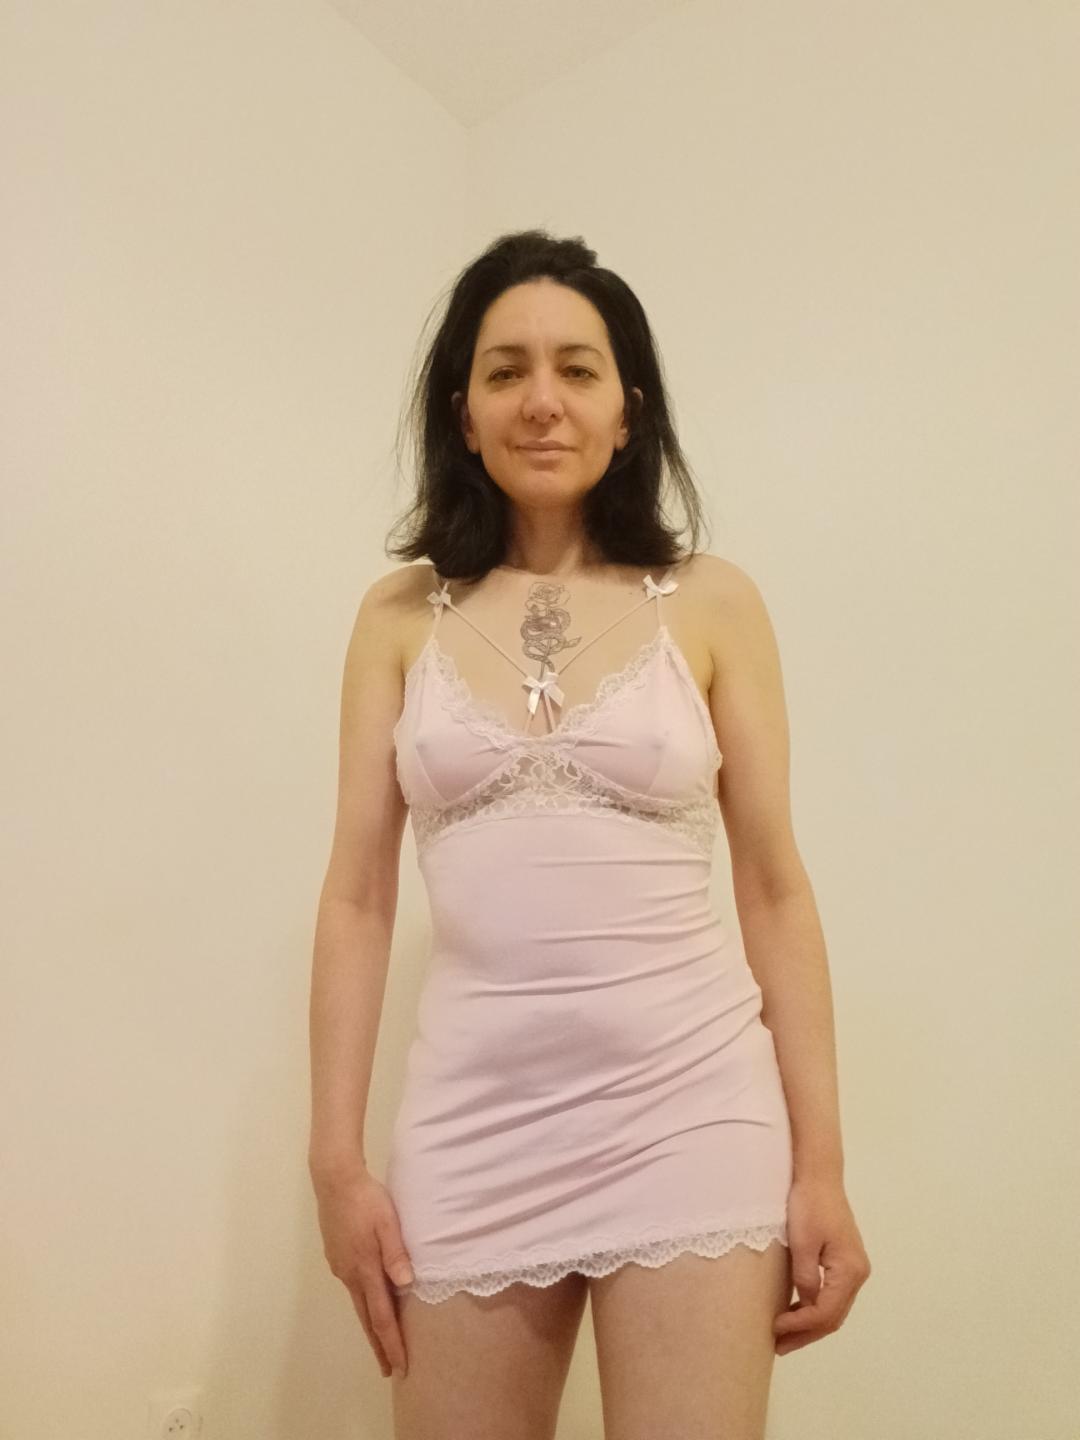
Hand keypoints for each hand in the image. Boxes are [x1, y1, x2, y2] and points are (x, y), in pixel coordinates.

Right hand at [311, 1162, 414, 1379]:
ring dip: (371, 1325)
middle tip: (388, 1370)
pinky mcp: (336, 1256)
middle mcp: (350, 1274)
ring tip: (381, 1341)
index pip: (381, 1316)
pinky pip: (353, 1287)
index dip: (391, 1343)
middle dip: (379, 1345)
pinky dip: (364, 1303)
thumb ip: (396, 1253)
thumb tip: (406, 1286)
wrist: (334, 1179)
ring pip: (358, 1303)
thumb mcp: (388, 1222)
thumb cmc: (367, 1199)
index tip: (400, 1366)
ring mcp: (340, 1266)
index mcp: (365, 1269)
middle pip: (367, 1318)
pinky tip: (370, 1301)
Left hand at [773, 1176, 870, 1355]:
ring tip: (783, 1336)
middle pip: (833, 1316)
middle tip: (778, 1346)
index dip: (800, 1326)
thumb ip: (805, 1277)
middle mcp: (857, 1273)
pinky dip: (813, 1307)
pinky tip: (794, 1312)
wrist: (819, 1176)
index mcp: (850, 1271)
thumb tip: (806, 1306)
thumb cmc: (809, 1204)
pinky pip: (831, 1294)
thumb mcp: (802, 1242)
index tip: (775, 1330)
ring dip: (809, 1324)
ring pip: (833, 1308)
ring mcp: (853, 1268)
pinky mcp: (843, 1261)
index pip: (826, 1312)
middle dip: (806, 1333)